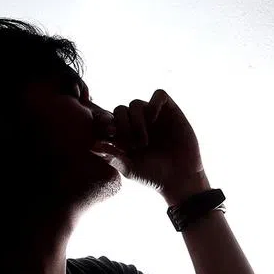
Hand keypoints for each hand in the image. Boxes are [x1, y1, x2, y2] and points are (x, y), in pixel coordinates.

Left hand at [90, 90, 204, 197]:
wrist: (181, 179)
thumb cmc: (154, 177)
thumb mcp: (130, 169)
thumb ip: (112, 156)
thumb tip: (91, 146)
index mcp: (125, 135)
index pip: (109, 118)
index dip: (106, 123)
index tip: (110, 136)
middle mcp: (138, 123)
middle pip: (120, 109)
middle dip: (123, 126)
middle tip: (132, 146)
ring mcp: (154, 116)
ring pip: (136, 103)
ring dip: (136, 121)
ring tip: (144, 141)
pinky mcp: (170, 112)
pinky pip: (159, 94)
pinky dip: (154, 104)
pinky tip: (155, 121)